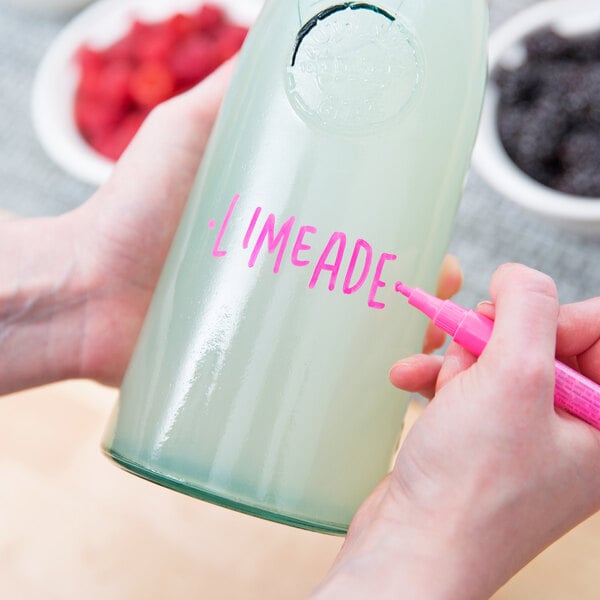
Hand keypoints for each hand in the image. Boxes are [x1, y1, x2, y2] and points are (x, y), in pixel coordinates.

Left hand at [0, 55, 463, 393]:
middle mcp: (291, 262)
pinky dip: (356, 368)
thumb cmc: (130, 210)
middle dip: (416, 279)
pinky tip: (382, 369)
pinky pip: (319, 365)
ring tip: (421, 331)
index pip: (363, 215)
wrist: (85, 292)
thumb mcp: (187, 130)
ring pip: (356, 320)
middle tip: (436, 286)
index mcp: (287, 213)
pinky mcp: (261, 355)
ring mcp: (278, 312)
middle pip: (371, 270)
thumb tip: (278, 33)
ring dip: (399, 326)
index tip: (432, 230)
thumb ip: (230, 89)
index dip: (405, 222)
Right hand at [313, 264, 599, 598]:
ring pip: (497, 359)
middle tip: (469, 351)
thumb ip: (527, 308)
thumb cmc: (469, 486)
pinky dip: (439, 378)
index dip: (554, 317)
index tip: (510, 324)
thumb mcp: (511, 378)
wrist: (411, 546)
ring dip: (458, 359)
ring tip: (437, 380)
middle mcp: (572, 430)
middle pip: (542, 340)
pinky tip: (411, 379)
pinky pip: (469, 385)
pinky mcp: (483, 438)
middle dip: (493, 339)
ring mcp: (525, 435)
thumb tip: (519, 277)